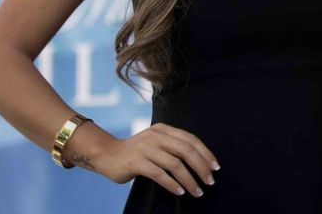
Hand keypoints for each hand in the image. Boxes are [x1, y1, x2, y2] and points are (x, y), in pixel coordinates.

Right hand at [85, 122, 217, 197]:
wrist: (106, 155)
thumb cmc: (136, 152)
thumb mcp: (156, 143)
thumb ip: (173, 146)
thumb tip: (199, 161)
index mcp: (164, 129)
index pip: (191, 140)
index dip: (206, 153)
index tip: (215, 167)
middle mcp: (156, 136)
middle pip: (186, 151)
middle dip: (201, 167)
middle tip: (210, 181)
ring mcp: (146, 148)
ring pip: (175, 164)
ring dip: (189, 179)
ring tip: (197, 191)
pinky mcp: (136, 162)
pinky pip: (159, 174)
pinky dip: (172, 184)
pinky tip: (180, 191)